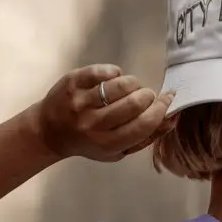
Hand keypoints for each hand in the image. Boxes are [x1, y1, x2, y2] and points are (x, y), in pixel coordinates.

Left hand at [33, 64, 173, 162]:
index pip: (144, 124)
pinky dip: (115, 72)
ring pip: (121, 85)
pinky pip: (103, 71)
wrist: (50, 132)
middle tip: (145, 95)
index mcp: (108, 144)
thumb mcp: (117, 149)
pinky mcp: (73, 83)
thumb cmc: (90, 142)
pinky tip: (113, 79)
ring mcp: (81, 103)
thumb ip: (145, 137)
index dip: (161, 109)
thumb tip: (171, 118)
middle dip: (147, 95)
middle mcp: (94, 125)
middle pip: (135, 103)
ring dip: (133, 83)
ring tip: (130, 87)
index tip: (167, 99)